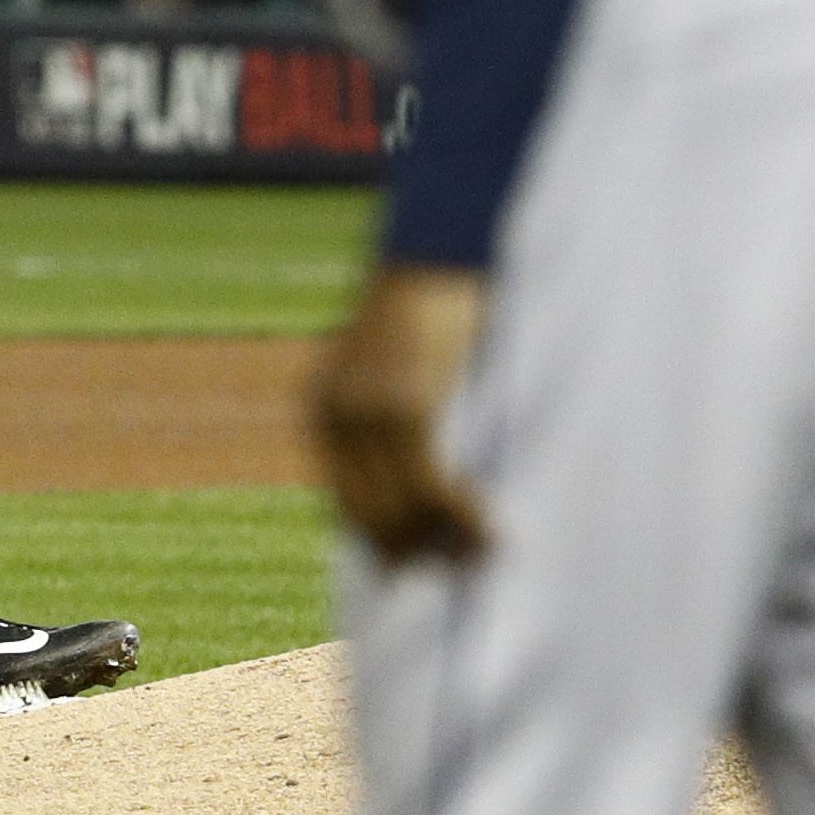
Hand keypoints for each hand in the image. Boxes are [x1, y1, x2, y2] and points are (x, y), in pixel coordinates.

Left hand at [307, 263, 492, 565]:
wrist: (439, 245)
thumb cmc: (432, 305)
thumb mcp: (400, 369)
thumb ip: (400, 423)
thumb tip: (432, 489)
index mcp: (322, 408)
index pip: (346, 504)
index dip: (387, 544)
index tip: (425, 569)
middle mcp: (333, 415)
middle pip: (369, 517)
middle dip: (419, 553)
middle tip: (467, 570)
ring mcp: (366, 413)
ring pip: (401, 510)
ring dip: (447, 542)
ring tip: (487, 555)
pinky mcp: (405, 408)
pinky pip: (430, 486)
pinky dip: (462, 517)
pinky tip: (492, 530)